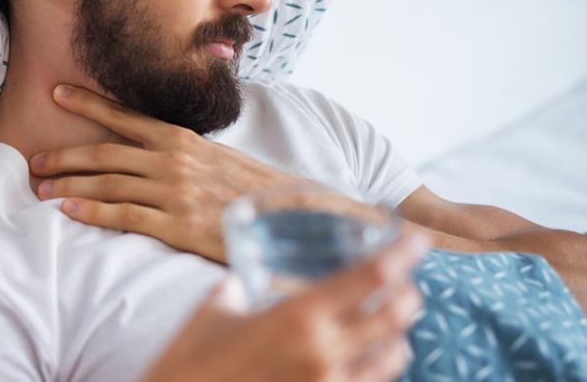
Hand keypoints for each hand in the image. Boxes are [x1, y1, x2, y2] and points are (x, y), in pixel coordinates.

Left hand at [30, 83, 295, 261]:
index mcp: (181, 140)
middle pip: (104, 153)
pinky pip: (124, 216)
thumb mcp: (216, 158)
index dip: (87, 103)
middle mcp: (172, 160)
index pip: (124, 116)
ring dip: (68, 185)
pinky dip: (91, 211)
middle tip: (34, 160)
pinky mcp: (177, 225)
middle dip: (64, 155)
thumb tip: (150, 150)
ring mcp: (174, 192)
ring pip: (107, 183)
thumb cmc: (251, 190)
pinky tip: (67, 210)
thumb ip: (181, 152)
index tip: (56, 92)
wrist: (292, 217)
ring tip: (40, 190)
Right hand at [143, 230, 429, 381]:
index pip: (370, 277)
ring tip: (388, 325)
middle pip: (396, 316)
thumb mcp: (212, 311)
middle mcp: (325, 353)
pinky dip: (376, 368)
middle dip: (408, 295)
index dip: (403, 254)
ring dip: (397, 336)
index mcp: (298, 317)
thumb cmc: (190, 361)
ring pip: (394, 358)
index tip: (418, 240)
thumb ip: (237, 290)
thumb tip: (242, 281)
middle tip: (404, 282)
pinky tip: (364, 360)